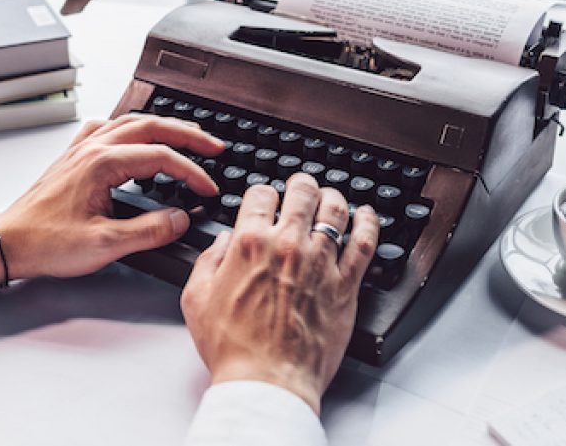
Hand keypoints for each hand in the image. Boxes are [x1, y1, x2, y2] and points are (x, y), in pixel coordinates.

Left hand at [0, 114, 224, 287]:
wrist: (9, 242)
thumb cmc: (47, 242)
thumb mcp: (105, 244)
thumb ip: (149, 230)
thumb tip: (180, 218)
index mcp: (103, 164)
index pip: (162, 156)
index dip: (192, 172)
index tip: (208, 188)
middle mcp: (93, 149)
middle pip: (151, 126)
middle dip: (188, 134)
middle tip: (213, 146)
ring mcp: (82, 150)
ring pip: (131, 123)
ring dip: (163, 127)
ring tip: (187, 137)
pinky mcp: (75, 158)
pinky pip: (108, 129)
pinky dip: (130, 129)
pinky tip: (136, 137)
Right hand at [180, 174, 379, 413]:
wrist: (267, 381)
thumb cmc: (233, 348)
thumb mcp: (196, 300)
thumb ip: (208, 262)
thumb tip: (222, 243)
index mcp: (250, 244)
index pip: (261, 195)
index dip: (262, 193)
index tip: (265, 200)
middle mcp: (289, 246)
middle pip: (303, 193)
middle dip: (301, 184)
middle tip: (302, 186)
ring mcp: (321, 263)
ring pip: (336, 211)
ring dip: (332, 197)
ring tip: (330, 197)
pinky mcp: (345, 285)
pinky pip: (365, 243)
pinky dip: (368, 222)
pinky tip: (366, 216)